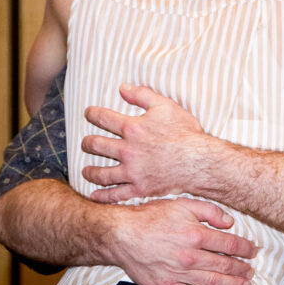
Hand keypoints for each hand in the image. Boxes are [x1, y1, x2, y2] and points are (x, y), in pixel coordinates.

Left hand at [82, 84, 208, 201]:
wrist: (198, 161)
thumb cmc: (184, 132)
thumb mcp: (165, 106)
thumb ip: (142, 95)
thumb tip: (122, 88)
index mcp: (132, 128)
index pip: (103, 118)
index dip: (92, 114)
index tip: (88, 113)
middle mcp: (127, 150)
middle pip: (96, 146)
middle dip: (87, 143)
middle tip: (85, 143)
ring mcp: (132, 172)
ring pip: (101, 173)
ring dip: (90, 171)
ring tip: (85, 170)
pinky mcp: (139, 188)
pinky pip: (116, 194)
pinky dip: (102, 196)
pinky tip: (94, 195)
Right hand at [108, 197, 256, 284]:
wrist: (123, 235)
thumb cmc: (150, 218)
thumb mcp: (182, 204)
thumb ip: (209, 211)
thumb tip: (229, 221)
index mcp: (195, 234)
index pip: (229, 244)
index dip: (245, 248)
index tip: (252, 250)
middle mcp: (190, 256)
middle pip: (225, 265)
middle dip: (242, 268)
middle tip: (251, 270)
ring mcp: (180, 274)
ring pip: (214, 282)